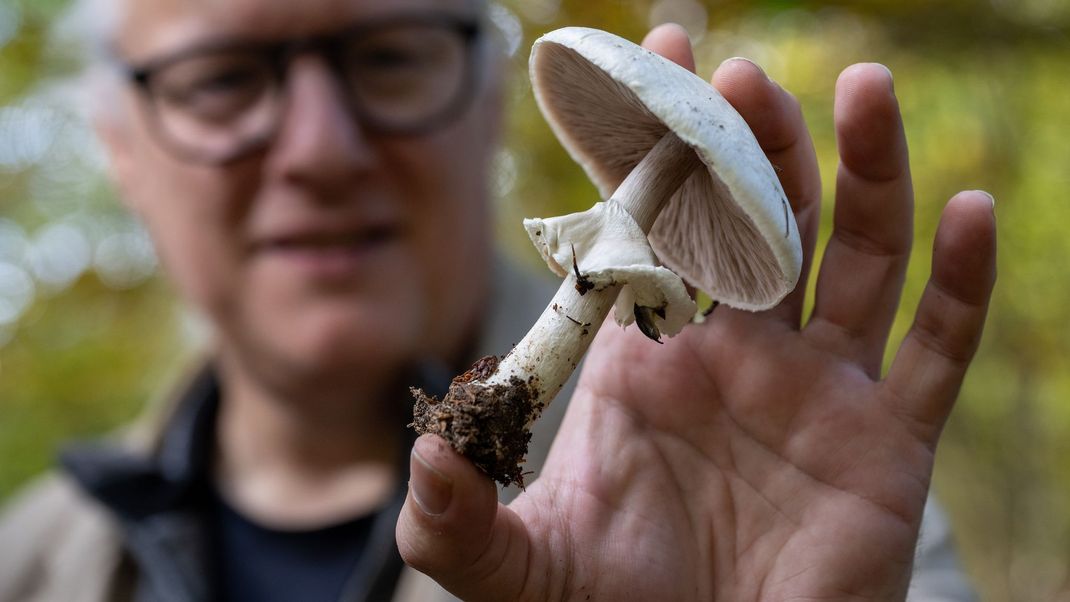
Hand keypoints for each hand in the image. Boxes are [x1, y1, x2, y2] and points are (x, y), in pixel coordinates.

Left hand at [397, 24, 995, 600]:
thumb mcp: (518, 568)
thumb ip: (457, 517)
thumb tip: (424, 450)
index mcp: (648, 358)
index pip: (655, 227)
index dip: (656, 147)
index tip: (658, 55)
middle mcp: (737, 354)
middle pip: (755, 222)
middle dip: (749, 148)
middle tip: (740, 82)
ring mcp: (818, 390)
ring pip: (854, 258)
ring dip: (863, 174)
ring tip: (864, 90)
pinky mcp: (888, 443)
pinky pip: (938, 351)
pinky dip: (963, 284)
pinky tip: (969, 211)